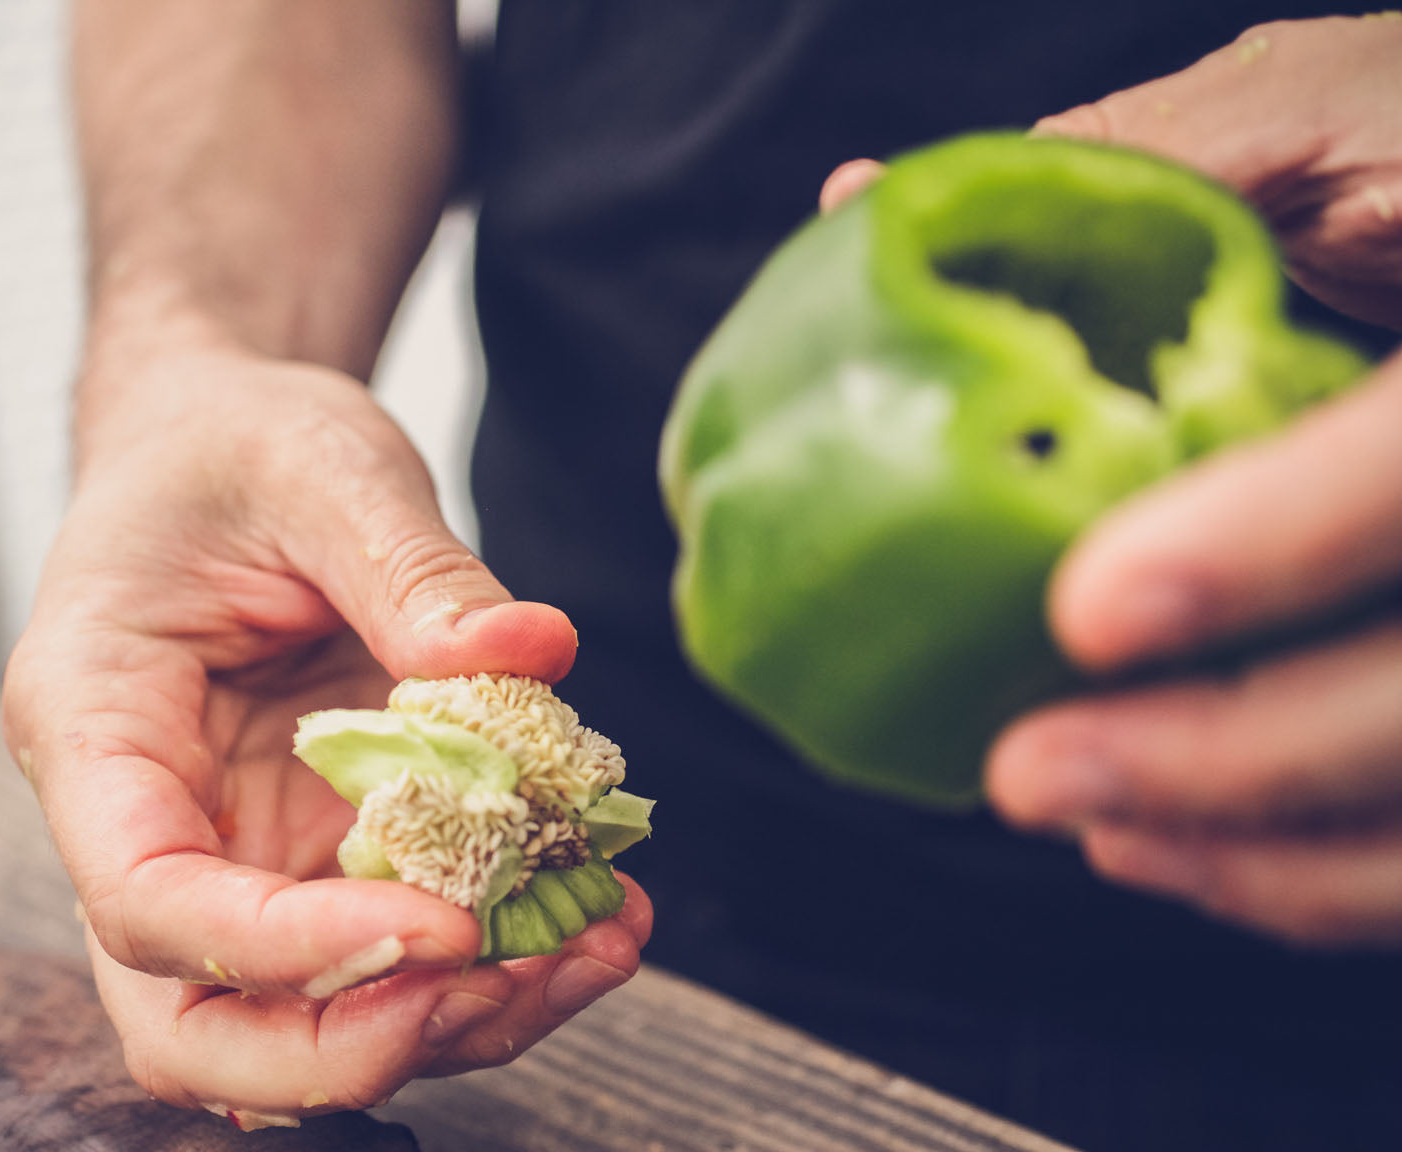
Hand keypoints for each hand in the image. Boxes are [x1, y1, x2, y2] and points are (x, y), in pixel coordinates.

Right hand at [3, 337, 649, 1124]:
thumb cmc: (240, 446)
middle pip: (196, 1028)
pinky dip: (490, 966)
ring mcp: (235, 857)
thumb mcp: (324, 466)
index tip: (444, 927)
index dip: (285, 951)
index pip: (147, 901)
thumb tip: (533, 655)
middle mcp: (150, 824)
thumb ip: (412, 565)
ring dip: (449, 1023)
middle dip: (351, 1047)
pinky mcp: (316, 860)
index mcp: (94, 724)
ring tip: (599, 945)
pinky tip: (598, 916)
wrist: (227, 449)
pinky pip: (387, 956)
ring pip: (300, 1023)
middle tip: (511, 981)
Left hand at [815, 16, 1401, 946]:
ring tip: (1069, 812)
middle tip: (1027, 772)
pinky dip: (1300, 872)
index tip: (1089, 608)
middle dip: (1226, 760)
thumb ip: (1140, 176)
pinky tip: (1151, 840)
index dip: (1273, 544)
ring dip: (1248, 845)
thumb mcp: (1330, 112)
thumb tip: (859, 197)